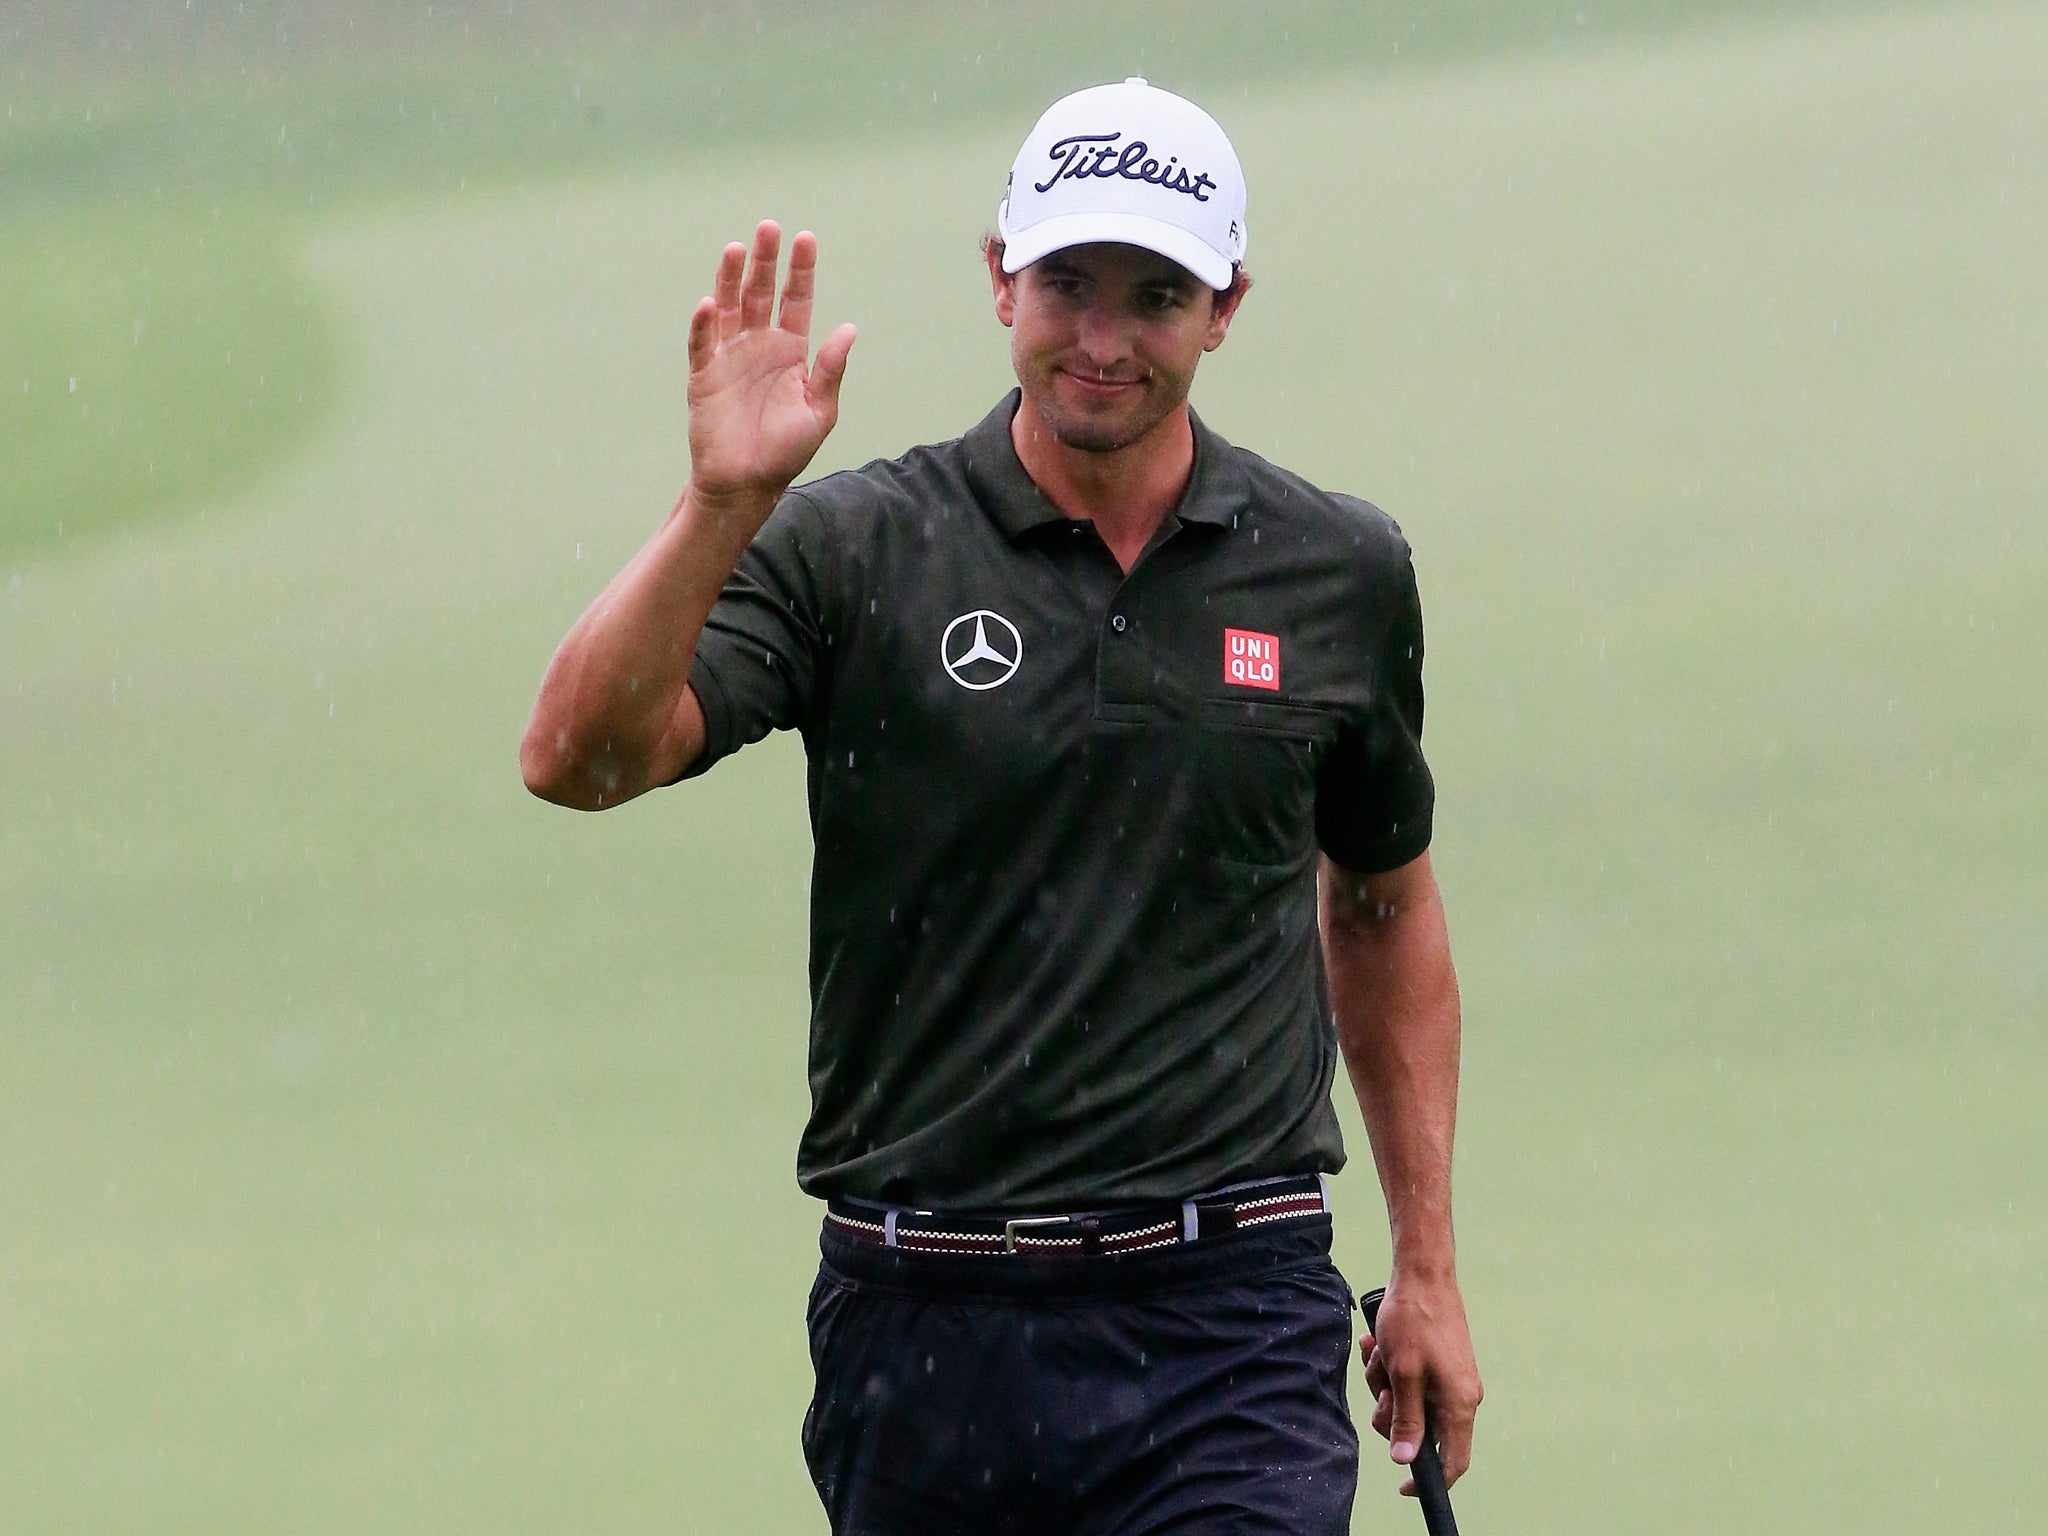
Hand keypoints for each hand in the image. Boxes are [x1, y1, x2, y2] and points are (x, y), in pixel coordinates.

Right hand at [685, 220, 856, 511]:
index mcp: (790, 351)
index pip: (796, 301)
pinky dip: (704, 324)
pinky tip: (709, 303)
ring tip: (737, 248)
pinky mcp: (704, 376)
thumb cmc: (786, 451)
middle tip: (770, 227)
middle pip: (761, 293)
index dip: (800, 271)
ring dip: (731, 278)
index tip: (806, 239)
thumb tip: (849, 328)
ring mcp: (729, 357)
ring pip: (729, 307)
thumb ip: (831, 370)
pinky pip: (702, 344)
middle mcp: (758, 346)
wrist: (747, 484)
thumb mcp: (820, 411)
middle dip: (766, 261)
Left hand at [1361, 1273, 1481, 1494]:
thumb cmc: (1413, 1320)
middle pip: (1422, 1430)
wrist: (1422, 1273)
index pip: (1453, 1461)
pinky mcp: (1439, 1362)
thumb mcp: (1403, 1374)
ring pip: (1409, 1403)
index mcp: (1460, 1404)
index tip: (1403, 1487)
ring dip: (1384, 1383)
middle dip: (1391, 1413)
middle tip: (1380, 1388)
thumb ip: (1407, 1420)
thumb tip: (1405, 1460)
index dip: (1429, 1481)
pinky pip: (1409, 1380)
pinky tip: (1376, 1346)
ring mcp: (1451, 1378)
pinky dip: (1389, 1367)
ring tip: (1378, 1354)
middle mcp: (1461, 1395)